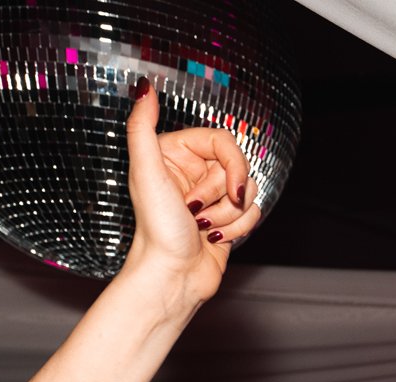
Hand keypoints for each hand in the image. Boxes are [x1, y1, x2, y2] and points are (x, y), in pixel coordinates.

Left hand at [117, 83, 267, 302]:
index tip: (231, 189)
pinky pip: (254, 211)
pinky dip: (240, 228)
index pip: (224, 141)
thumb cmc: (157, 231)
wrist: (172, 277)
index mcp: (174, 152)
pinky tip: (215, 238)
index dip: (233, 166)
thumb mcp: (145, 172)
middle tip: (196, 211)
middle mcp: (194, 171)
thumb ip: (141, 127)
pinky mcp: (227, 217)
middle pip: (239, 167)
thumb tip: (145, 89)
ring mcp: (212, 195)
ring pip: (250, 190)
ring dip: (230, 215)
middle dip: (224, 194)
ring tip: (203, 227)